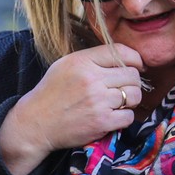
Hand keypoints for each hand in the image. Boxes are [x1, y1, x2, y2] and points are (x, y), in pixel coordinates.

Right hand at [0, 43, 143, 174]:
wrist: (36, 123)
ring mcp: (98, 101)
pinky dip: (124, 117)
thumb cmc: (52, 93)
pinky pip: (129, 116)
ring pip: (134, 95)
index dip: (136, 59)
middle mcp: (92, 79)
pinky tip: (113, 116)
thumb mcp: (66, 65)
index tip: (138, 66)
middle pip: (132, 75)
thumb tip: (125, 58)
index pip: (122, 52)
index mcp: (82, 61)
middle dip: (133, 82)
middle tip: (124, 88)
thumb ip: (92, 59)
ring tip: (119, 102)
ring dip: (131, 100)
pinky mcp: (102, 122)